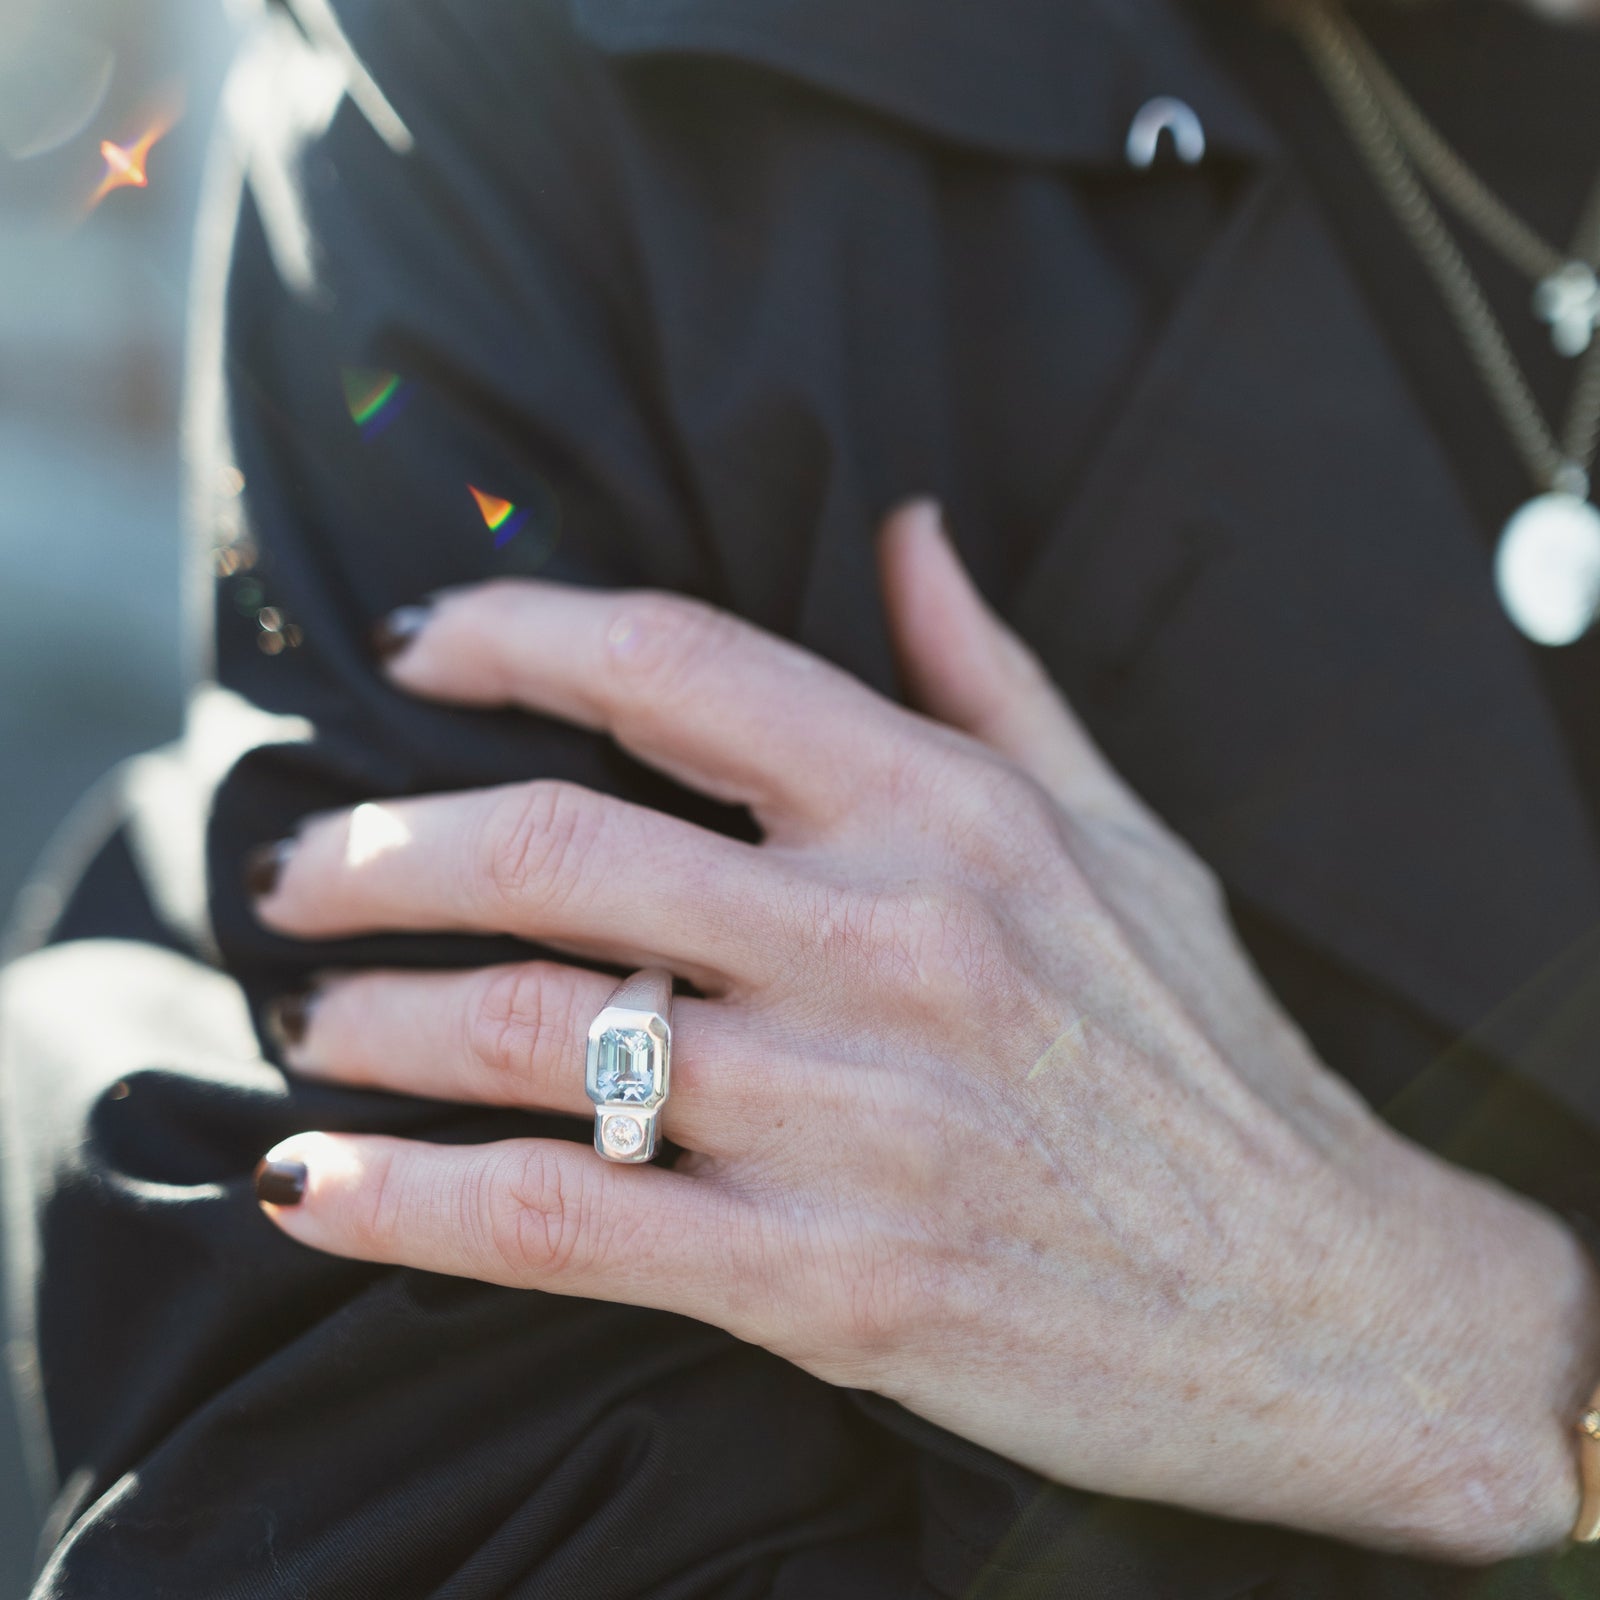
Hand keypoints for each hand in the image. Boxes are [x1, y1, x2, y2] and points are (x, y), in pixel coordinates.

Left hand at [250, 501, 1599, 1560]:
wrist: (1322, 1300)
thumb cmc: (1208, 1057)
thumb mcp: (1123, 834)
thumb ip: (990, 676)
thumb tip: (909, 530)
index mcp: (952, 814)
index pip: (680, 664)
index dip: (514, 631)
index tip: (414, 644)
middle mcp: (892, 943)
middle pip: (557, 848)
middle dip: (383, 852)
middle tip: (304, 875)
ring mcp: (854, 1119)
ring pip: (531, 1035)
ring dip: (374, 1019)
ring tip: (309, 1022)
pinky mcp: (827, 1284)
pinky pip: (564, 1225)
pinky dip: (411, 1204)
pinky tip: (314, 1186)